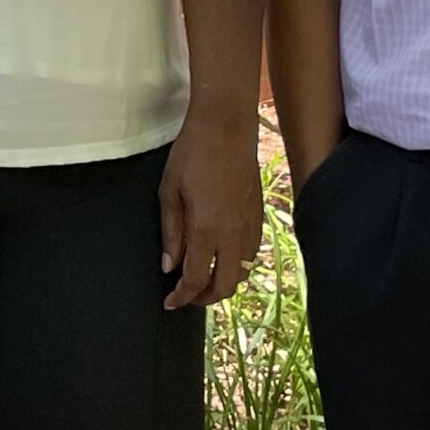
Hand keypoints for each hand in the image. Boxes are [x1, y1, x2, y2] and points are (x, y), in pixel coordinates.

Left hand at [159, 110, 263, 309]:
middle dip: (204, 298)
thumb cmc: (192, 154)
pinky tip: (221, 255)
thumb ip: (171, 232)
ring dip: (222, 283)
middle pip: (224, 287)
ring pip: (242, 273)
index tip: (169, 302)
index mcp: (207, 230)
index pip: (195, 280)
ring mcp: (250, 226)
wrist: (226, 127)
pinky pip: (251, 254)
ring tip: (202, 278)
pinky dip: (236, 265)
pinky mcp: (259, 216)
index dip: (181, 297)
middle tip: (185, 295)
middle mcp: (233, 235)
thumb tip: (170, 266)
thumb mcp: (169, 191)